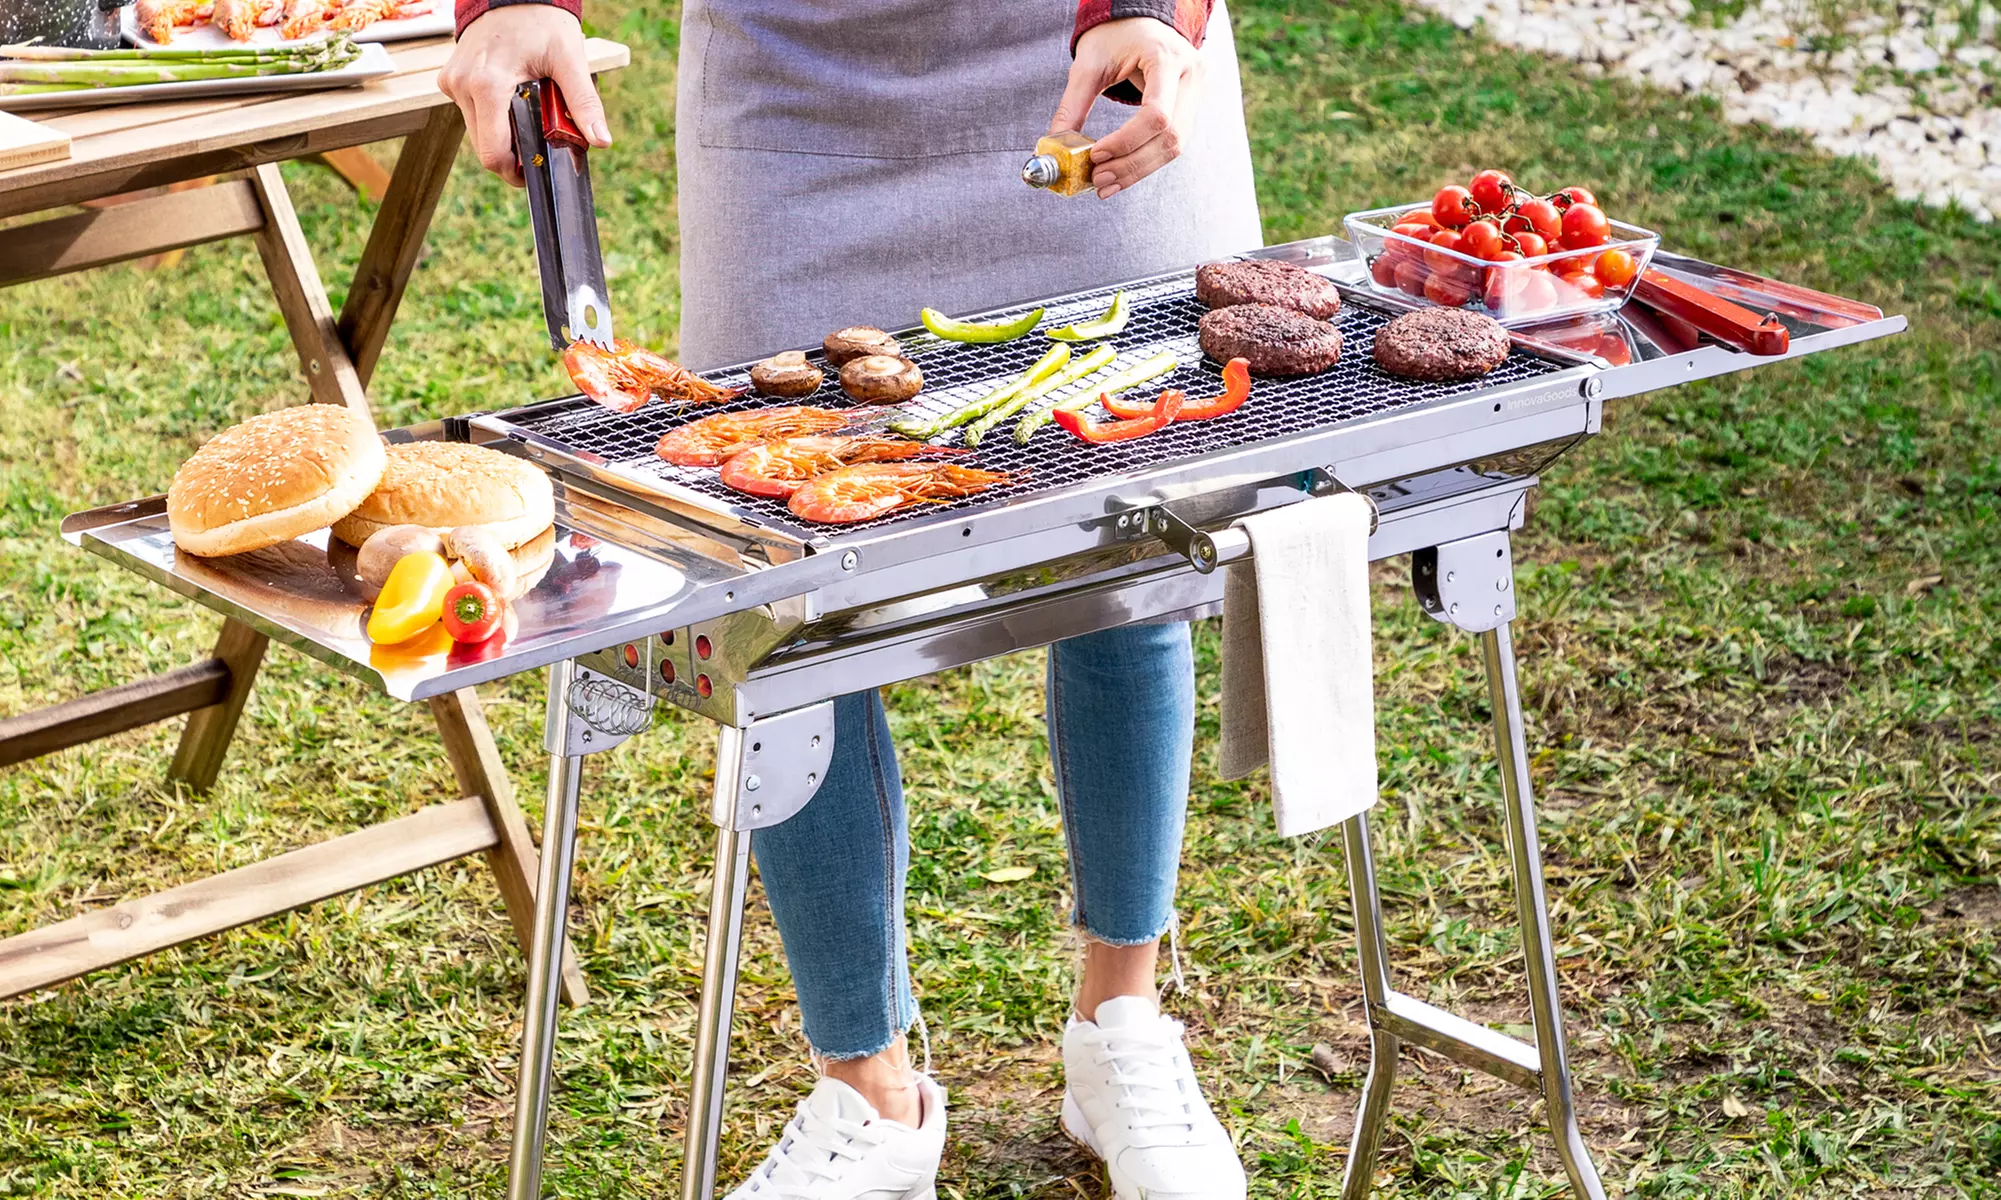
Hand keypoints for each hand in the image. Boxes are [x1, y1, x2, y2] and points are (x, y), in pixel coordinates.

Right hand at [439, 5, 611, 187]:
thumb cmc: (541, 21)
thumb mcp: (570, 60)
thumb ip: (584, 103)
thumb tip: (601, 141)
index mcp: (488, 85)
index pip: (493, 152)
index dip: (515, 171)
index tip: (535, 172)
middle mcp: (462, 85)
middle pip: (485, 147)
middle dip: (514, 151)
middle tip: (540, 138)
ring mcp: (452, 82)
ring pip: (477, 132)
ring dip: (503, 133)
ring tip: (528, 112)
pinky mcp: (450, 80)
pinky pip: (471, 113)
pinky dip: (492, 115)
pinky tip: (511, 99)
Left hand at [1048, 17, 1204, 199]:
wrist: (1139, 20)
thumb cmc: (1115, 35)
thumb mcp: (1088, 64)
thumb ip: (1072, 106)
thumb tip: (1055, 147)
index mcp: (1167, 57)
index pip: (1156, 114)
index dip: (1126, 141)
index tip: (1096, 154)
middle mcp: (1191, 75)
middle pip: (1170, 137)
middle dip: (1132, 164)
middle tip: (1099, 180)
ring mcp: (1197, 92)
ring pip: (1175, 146)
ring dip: (1138, 170)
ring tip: (1106, 183)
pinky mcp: (1192, 106)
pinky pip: (1172, 142)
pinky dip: (1145, 161)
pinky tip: (1121, 172)